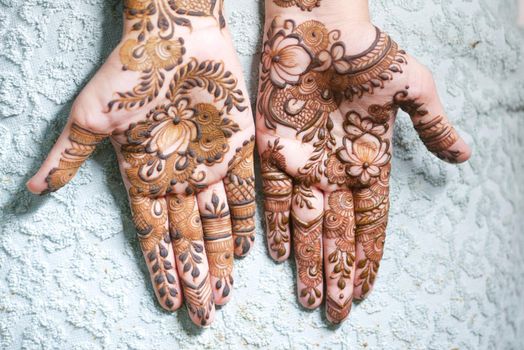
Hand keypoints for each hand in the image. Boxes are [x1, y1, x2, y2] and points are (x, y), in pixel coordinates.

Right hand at [27, 0, 255, 326]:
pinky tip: (245, 251)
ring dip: (219, 260)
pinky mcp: (239, 149)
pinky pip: (244, 192)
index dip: (160, 269)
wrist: (176, 36)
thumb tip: (33, 191)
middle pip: (187, 239)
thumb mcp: (92, 117)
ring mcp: (210, 166)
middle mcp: (179, 179)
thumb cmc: (131, 72)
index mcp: (145, 177)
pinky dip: (243, 221)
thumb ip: (68, 155)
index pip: (152, 236)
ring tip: (222, 295)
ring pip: (216, 224)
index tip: (167, 303)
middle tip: (202, 316)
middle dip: (193, 277)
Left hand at [256, 0, 470, 323]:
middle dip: (338, 271)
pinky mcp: (274, 149)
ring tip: (310, 298)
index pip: (371, 221)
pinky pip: (273, 194)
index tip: (368, 288)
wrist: (319, 25)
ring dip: (309, 260)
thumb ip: (433, 125)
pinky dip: (276, 224)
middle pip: (338, 233)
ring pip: (306, 223)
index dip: (370, 255)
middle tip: (337, 312)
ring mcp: (304, 162)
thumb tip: (467, 156)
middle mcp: (335, 170)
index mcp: (369, 161)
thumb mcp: (413, 87)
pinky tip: (280, 256)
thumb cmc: (369, 52)